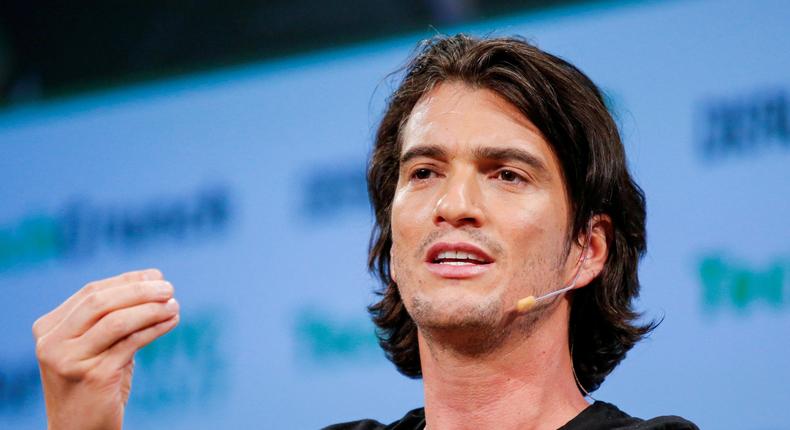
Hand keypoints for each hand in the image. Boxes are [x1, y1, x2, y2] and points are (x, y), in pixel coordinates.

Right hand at [33, 269, 179, 429]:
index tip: (157, 276)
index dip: (127, 280)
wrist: (80, 429)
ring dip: (151, 309)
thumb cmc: (94, 380)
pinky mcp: (93, 376)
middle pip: (101, 302)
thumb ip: (112, 316)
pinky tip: (171, 321)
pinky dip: (155, 328)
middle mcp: (53, 342)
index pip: (91, 292)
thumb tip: (153, 280)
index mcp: (48, 328)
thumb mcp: (95, 344)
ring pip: (117, 321)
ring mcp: (70, 360)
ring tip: (174, 305)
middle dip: (139, 290)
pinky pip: (131, 343)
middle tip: (169, 288)